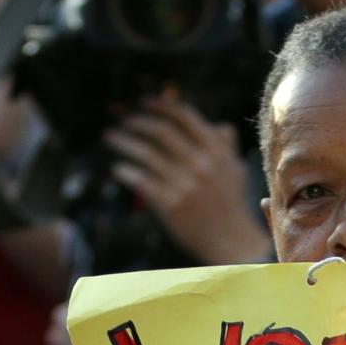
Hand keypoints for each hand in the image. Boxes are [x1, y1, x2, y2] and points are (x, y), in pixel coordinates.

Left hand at [105, 93, 270, 264]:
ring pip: (147, 153)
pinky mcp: (171, 204)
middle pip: (162, 131)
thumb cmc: (231, 204)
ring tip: (110, 137)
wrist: (231, 242)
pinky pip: (142, 181)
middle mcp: (201, 163)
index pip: (185, 116)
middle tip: (124, 121)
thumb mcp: (235, 171)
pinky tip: (117, 169)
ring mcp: (185, 184)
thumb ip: (226, 146)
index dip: (161, 105)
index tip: (144, 103)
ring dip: (124, 142)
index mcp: (216, 150)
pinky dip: (126, 172)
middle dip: (138, 121)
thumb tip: (219, 125)